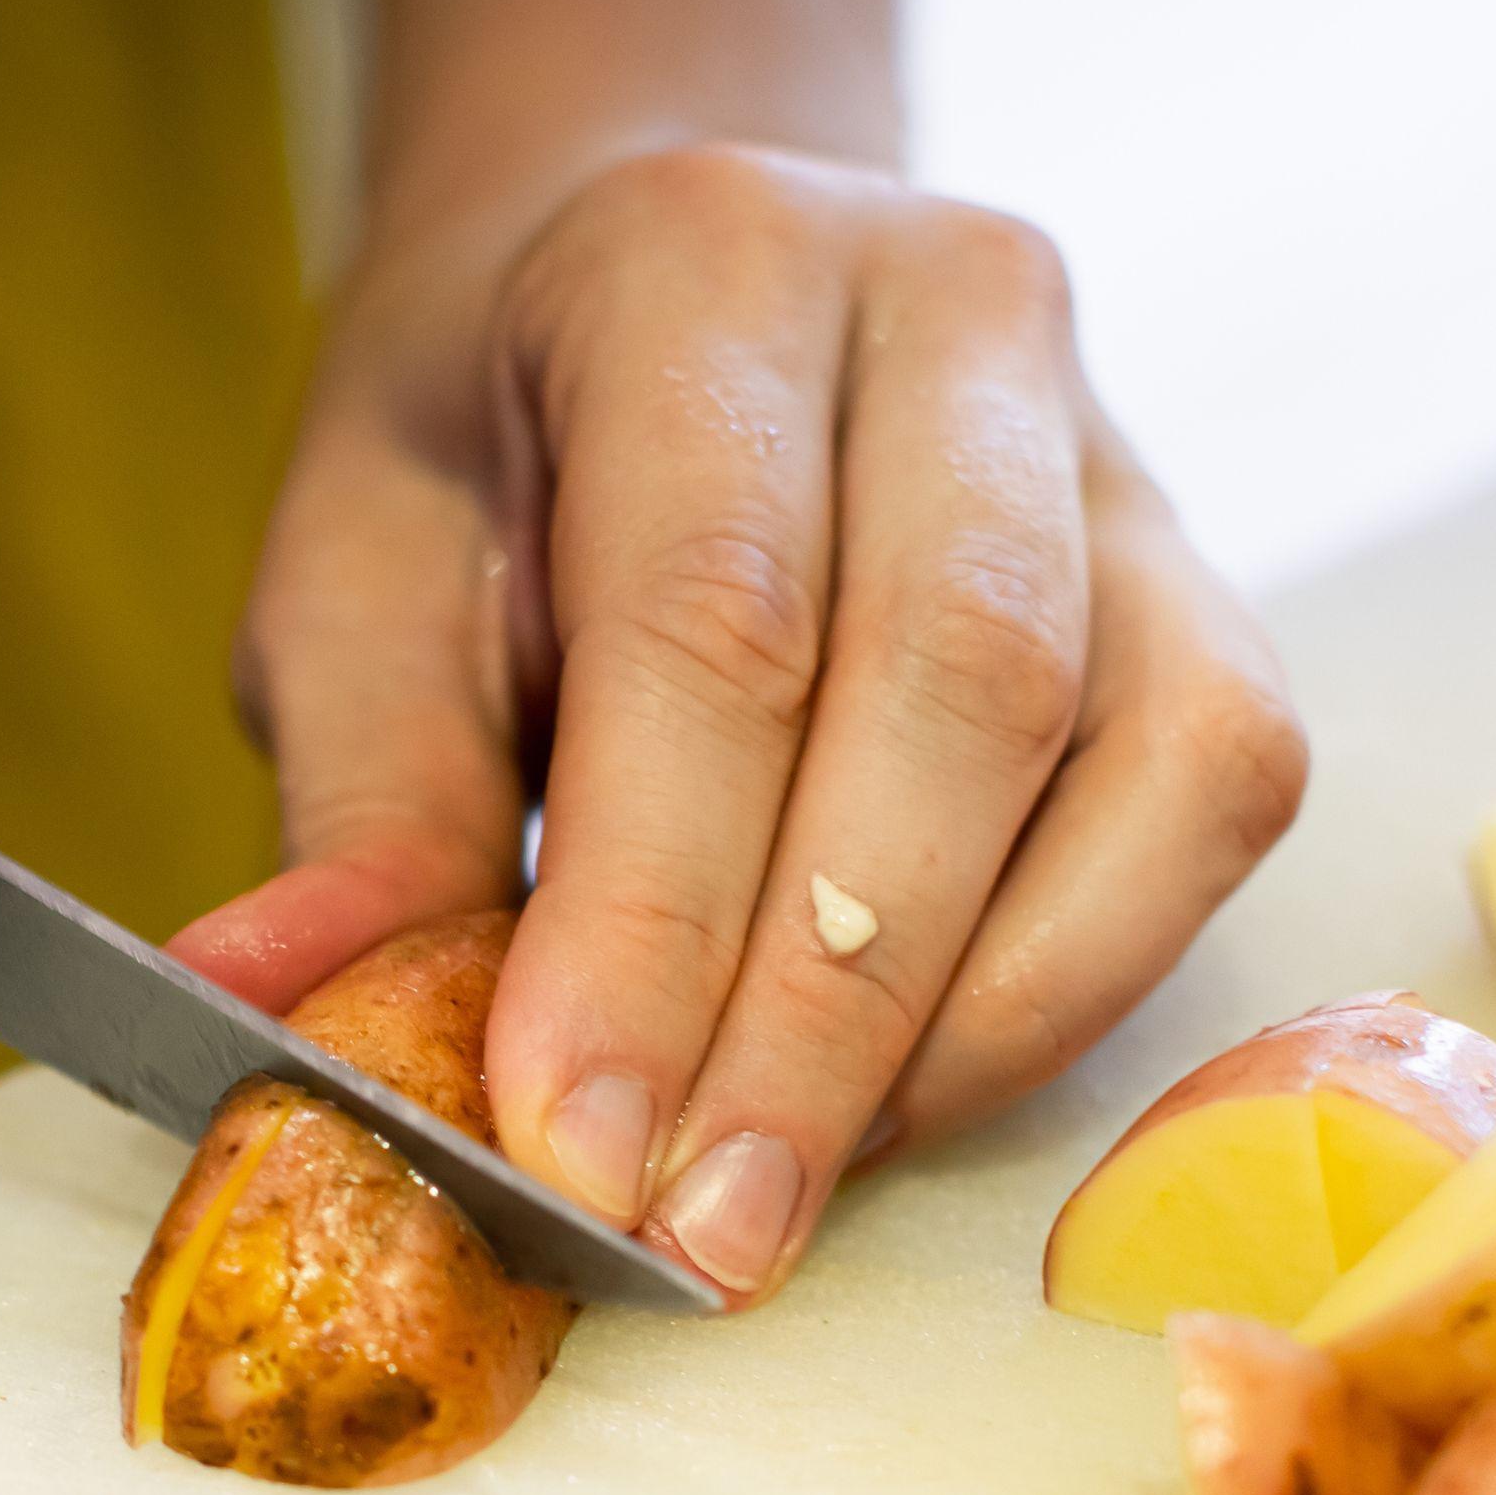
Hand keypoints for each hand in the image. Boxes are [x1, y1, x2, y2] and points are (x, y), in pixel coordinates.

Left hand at [178, 145, 1307, 1303]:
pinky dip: (1075, 978)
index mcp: (704, 261)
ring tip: (792, 1183)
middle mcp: (953, 305)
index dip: (653, 913)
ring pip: (1147, 752)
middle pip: (959, 686)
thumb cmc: (494, 443)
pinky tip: (908, 1088)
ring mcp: (1115, 437)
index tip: (574, 1144)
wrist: (656, 266)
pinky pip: (1212, 794)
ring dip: (972, 1019)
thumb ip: (360, 799)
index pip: (713, 617)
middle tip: (696, 1234)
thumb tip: (283, 1014)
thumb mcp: (357, 572)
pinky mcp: (1204, 573)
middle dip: (821, 1010)